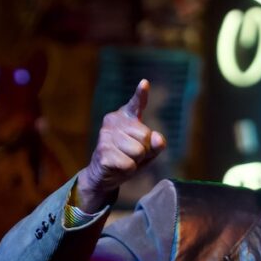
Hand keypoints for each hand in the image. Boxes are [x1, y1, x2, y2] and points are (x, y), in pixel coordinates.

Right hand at [75, 79, 166, 212]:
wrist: (103, 176)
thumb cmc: (127, 159)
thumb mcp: (147, 152)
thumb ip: (156, 145)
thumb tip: (158, 138)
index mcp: (125, 116)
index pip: (136, 104)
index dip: (140, 94)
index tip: (144, 84)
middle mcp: (113, 121)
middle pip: (146, 136)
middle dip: (144, 150)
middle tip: (131, 154)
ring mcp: (105, 136)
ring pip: (138, 151)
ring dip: (135, 161)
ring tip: (124, 160)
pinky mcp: (102, 152)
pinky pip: (129, 164)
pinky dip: (128, 170)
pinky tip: (117, 167)